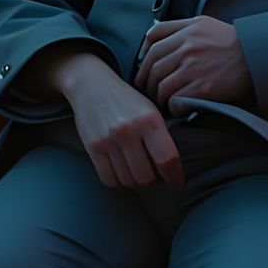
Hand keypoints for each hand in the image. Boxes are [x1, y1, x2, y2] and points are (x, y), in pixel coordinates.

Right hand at [50, 51, 181, 189]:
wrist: (92, 84)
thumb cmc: (125, 100)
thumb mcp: (150, 110)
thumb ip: (160, 136)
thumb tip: (171, 168)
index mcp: (149, 119)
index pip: (167, 159)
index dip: (174, 176)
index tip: (175, 183)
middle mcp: (129, 130)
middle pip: (145, 176)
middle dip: (150, 178)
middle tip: (149, 171)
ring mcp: (108, 139)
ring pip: (127, 180)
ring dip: (132, 179)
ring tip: (133, 167)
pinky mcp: (92, 147)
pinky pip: (109, 179)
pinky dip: (115, 179)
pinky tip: (118, 168)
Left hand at [133, 16, 251, 114]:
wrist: (256, 55)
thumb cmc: (230, 40)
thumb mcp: (202, 23)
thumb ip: (178, 27)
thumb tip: (153, 39)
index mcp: (186, 31)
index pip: (152, 43)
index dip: (142, 61)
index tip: (143, 73)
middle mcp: (186, 48)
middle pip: (153, 67)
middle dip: (147, 84)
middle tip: (150, 93)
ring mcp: (194, 68)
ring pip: (161, 86)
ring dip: (159, 98)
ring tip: (163, 104)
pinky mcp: (204, 88)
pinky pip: (176, 100)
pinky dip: (173, 107)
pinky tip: (178, 109)